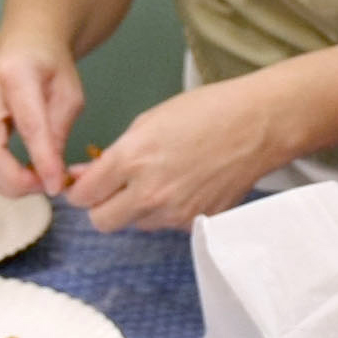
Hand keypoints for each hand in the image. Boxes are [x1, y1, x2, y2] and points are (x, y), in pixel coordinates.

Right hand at [0, 32, 87, 196]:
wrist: (24, 47)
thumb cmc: (50, 68)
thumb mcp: (69, 93)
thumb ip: (59, 130)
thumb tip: (52, 173)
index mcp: (15, 74)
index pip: (27, 125)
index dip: (41, 160)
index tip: (56, 184)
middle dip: (15, 181)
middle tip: (45, 187)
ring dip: (8, 184)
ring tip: (37, 182)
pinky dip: (0, 178)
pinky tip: (22, 177)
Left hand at [64, 78, 289, 232]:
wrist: (257, 125)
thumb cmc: (206, 112)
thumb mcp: (148, 122)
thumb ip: (112, 155)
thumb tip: (83, 176)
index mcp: (132, 160)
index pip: (83, 196)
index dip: (79, 190)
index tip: (84, 186)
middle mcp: (150, 193)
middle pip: (102, 222)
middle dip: (102, 206)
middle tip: (113, 189)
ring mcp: (175, 212)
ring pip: (136, 224)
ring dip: (137, 208)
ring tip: (160, 179)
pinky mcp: (197, 222)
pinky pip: (167, 225)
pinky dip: (167, 211)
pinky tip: (184, 185)